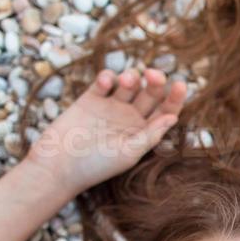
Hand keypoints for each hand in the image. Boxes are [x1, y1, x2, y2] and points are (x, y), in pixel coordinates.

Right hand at [25, 67, 188, 195]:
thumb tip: (173, 118)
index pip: (165, 112)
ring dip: (131, 77)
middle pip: (150, 94)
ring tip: (127, 80)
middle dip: (155, 81)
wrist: (58, 165)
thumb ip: (150, 135)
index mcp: (145, 132)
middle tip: (153, 75)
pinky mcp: (91, 99)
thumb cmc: (96, 165)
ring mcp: (111, 107)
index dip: (174, 98)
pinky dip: (107, 77)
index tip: (180, 84)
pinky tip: (106, 82)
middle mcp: (131, 118)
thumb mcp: (128, 152)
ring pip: (129, 84)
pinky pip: (104, 82)